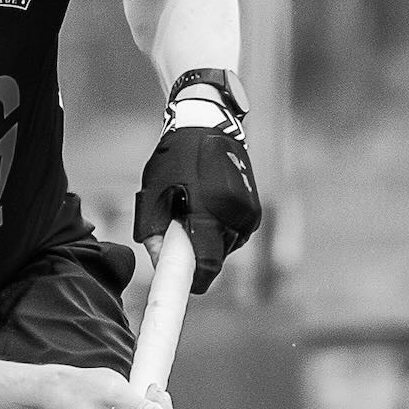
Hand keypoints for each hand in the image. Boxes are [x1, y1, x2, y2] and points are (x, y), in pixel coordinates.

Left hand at [135, 121, 259, 292]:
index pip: (209, 266)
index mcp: (208, 214)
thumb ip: (154, 234)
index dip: (197, 280)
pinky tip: (210, 206)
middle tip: (181, 233)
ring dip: (212, 240)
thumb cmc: (174, 158)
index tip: (187, 284)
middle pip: (217, 258)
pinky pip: (236, 232)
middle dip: (200, 253)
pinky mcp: (254, 209)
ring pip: (227, 245)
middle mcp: (233, 216)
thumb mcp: (154, 195)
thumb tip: (161, 265)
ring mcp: (247, 213)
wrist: (208, 124)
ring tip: (196, 211)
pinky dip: (222, 229)